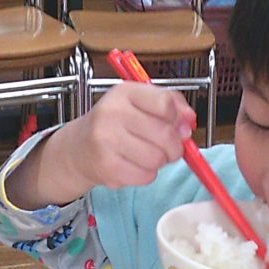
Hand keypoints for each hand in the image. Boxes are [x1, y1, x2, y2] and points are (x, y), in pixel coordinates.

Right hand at [5, 81, 195, 208]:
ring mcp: (107, 140)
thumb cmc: (116, 124)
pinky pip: (145, 176)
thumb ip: (170, 105)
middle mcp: (112, 113)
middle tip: (169, 149)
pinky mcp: (107, 166)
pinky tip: (134, 166)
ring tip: (146, 156)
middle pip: (165, 135)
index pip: (165, 104)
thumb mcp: (139, 103)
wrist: (79, 148)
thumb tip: (189, 121)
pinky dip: (146, 175)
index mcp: (125, 92)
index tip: (179, 127)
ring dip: (159, 162)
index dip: (179, 120)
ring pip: (157, 158)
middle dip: (175, 147)